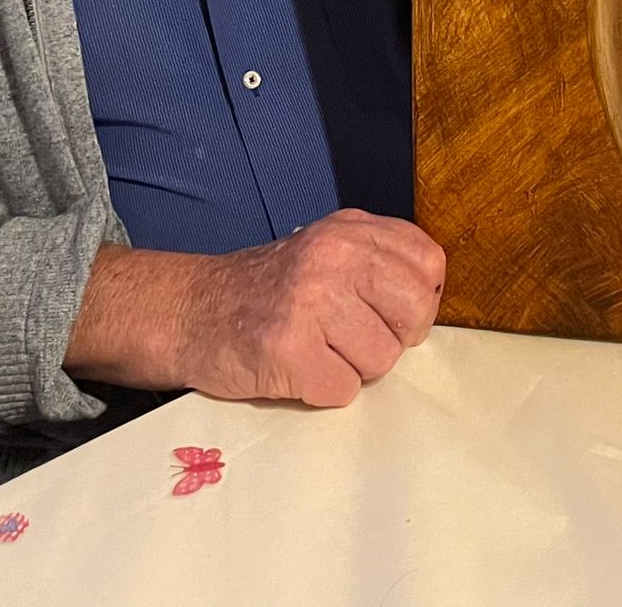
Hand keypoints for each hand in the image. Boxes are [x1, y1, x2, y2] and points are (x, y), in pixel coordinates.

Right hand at [66, 209, 445, 406]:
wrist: (190, 312)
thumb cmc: (269, 291)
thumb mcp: (326, 250)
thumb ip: (378, 262)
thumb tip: (431, 299)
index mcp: (350, 230)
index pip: (429, 263)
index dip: (419, 299)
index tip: (391, 313)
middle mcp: (333, 257)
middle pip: (414, 313)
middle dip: (394, 339)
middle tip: (355, 340)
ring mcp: (309, 302)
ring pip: (382, 359)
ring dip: (355, 369)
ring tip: (318, 352)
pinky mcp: (287, 351)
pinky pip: (343, 389)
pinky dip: (323, 390)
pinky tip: (296, 370)